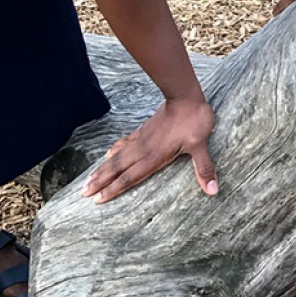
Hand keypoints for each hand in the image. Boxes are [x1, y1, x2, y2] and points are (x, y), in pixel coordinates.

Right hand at [82, 98, 216, 202]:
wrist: (185, 96)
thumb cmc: (193, 121)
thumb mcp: (201, 146)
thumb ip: (204, 169)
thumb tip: (213, 190)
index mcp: (154, 156)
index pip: (130, 177)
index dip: (114, 189)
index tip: (97, 199)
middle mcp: (143, 150)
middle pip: (117, 169)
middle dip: (100, 181)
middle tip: (82, 192)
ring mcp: (142, 139)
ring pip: (117, 157)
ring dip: (102, 169)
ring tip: (88, 179)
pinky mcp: (144, 130)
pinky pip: (124, 144)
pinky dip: (114, 151)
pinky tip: (108, 154)